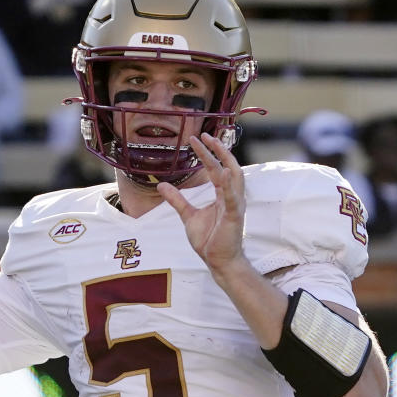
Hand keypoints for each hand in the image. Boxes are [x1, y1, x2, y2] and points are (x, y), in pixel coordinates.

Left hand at [157, 133, 245, 272]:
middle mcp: (231, 196)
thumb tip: (161, 185)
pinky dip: (229, 185)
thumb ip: (177, 200)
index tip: (196, 139)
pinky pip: (232, 198)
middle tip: (204, 134)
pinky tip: (223, 172)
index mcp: (222, 195)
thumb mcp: (188, 215)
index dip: (207, 153)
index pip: (216, 169)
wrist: (217, 261)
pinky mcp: (234, 216)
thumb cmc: (208, 240)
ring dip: (225, 159)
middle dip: (218, 149)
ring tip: (214, 144)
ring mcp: (234, 205)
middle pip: (228, 166)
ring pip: (234, 176)